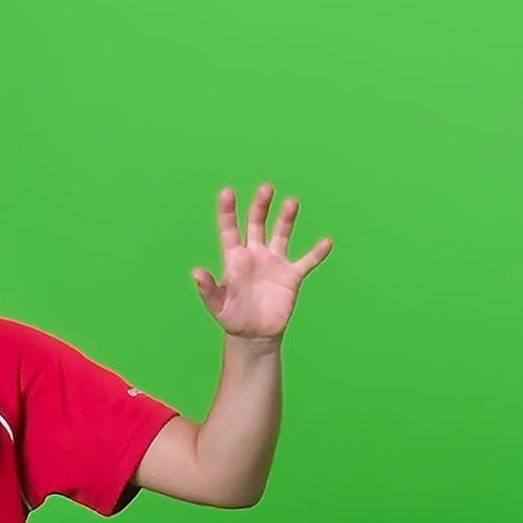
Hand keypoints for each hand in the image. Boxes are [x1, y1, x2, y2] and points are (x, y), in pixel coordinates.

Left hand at [194, 185, 334, 341]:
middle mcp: (255, 255)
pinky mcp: (292, 276)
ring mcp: (275, 263)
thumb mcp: (217, 305)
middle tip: (266, 188)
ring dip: (286, 219)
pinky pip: (306, 261)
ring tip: (292, 202)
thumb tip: (196, 273)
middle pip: (257, 224)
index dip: (228, 211)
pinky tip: (326, 242)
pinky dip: (316, 252)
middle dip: (260, 206)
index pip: (230, 229)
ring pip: (281, 235)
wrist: (255, 334)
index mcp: (235, 259)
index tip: (227, 192)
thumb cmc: (233, 318)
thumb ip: (208, 288)